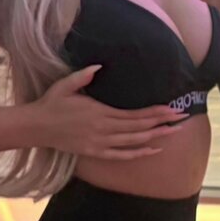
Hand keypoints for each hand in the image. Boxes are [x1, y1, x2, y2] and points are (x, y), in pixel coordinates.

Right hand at [30, 65, 187, 158]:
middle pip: (140, 128)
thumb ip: (83, 75)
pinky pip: (122, 155)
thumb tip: (99, 65)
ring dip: (156, 137)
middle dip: (163, 123)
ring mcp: (100, 143)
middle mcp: (104, 129)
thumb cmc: (51, 103)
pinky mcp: (95, 152)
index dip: (155, 112)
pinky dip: (139, 153)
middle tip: (182, 118)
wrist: (36, 127)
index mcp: (100, 112)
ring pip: (134, 142)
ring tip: (174, 133)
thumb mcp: (65, 84)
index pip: (135, 114)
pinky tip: (154, 150)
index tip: (172, 108)